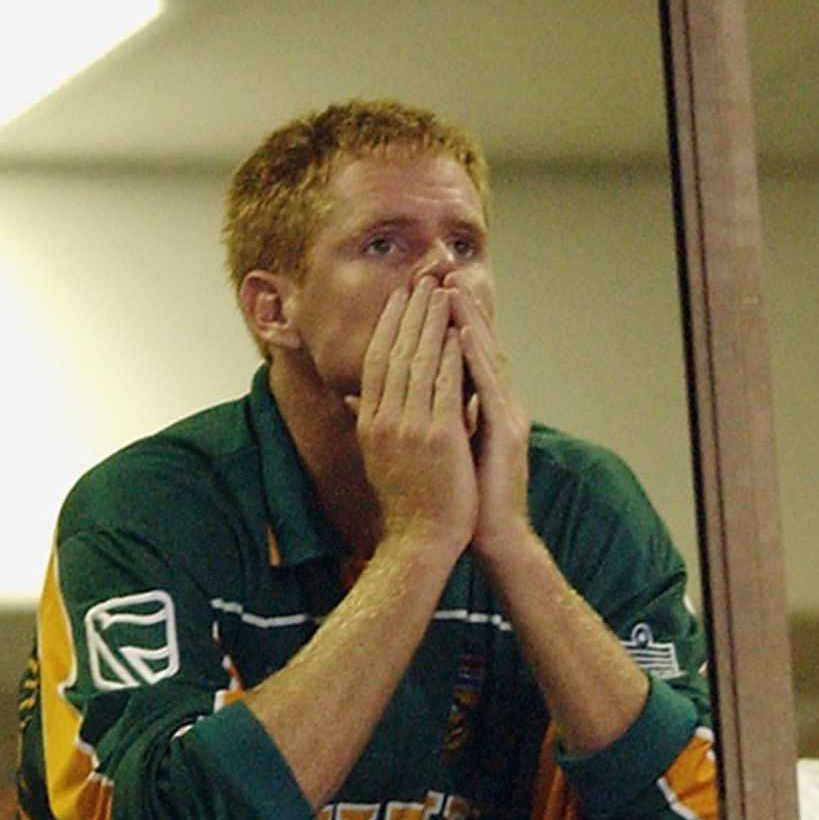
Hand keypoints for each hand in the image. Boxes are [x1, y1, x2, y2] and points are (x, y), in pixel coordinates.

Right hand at [351, 277, 477, 554]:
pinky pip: (447, 384)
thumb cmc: (405, 502)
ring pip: (421, 361)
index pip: (377, 359)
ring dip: (434, 322)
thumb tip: (356, 399)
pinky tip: (462, 331)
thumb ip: (371, 422)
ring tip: (444, 292)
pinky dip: (454, 354)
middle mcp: (384, 419)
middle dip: (412, 311)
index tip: (401, 295)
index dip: (389, 323)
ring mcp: (410, 427)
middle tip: (424, 278)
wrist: (421, 541)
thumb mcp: (377, 456)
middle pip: (397, 351)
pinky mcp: (439, 437)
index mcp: (369, 421)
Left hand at [445, 278, 532, 563]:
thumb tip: (403, 399)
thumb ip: (432, 420)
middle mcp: (502, 406)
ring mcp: (509, 418)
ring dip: (472, 322)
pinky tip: (465, 334)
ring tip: (453, 289)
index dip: (451, 324)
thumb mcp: (443, 451)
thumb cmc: (465, 499)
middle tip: (444, 274)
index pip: (467, 357)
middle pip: (482, 348)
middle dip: (463, 311)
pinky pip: (490, 388)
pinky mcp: (508, 434)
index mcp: (486, 410)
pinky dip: (477, 358)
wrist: (492, 538)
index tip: (430, 293)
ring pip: (489, 359)